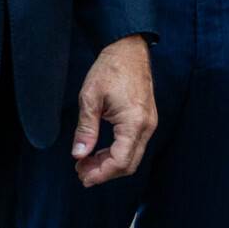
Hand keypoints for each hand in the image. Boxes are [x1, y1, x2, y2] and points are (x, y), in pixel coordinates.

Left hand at [71, 35, 156, 186]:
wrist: (127, 51)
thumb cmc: (109, 70)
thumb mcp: (89, 98)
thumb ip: (85, 129)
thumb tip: (78, 155)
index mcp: (134, 123)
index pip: (120, 161)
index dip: (101, 174)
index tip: (83, 176)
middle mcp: (147, 127)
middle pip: (128, 164)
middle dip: (104, 173)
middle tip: (81, 173)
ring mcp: (149, 124)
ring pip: (132, 157)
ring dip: (109, 164)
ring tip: (85, 163)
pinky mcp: (147, 121)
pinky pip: (134, 145)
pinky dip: (116, 153)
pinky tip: (98, 152)